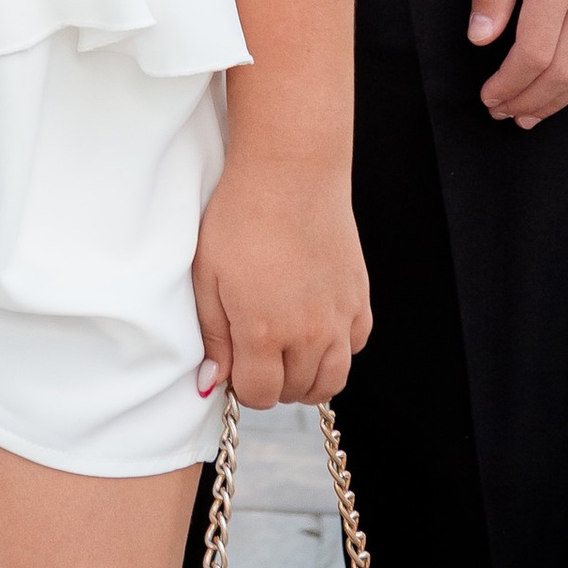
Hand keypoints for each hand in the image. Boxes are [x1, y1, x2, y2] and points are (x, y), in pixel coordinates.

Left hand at [191, 152, 369, 410]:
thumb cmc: (242, 216)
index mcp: (265, 331)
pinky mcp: (359, 299)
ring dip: (305, 376)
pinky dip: (335, 349)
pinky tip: (314, 326)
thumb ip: (214, 336)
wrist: (291, 172)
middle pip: (294, 392)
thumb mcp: (208, 275)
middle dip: (271, 382)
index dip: (242, 385)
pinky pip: (354, 348)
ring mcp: (340, 317)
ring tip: (284, 348)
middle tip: (255, 350)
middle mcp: (310, 333)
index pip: (259, 394)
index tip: (234, 361)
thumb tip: (215, 383)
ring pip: (331, 381)